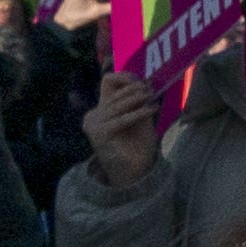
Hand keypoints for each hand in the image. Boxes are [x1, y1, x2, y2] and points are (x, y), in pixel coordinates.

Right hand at [80, 70, 163, 191]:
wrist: (134, 170)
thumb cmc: (137, 144)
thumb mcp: (139, 116)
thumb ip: (138, 101)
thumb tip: (146, 81)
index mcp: (101, 109)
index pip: (108, 82)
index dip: (123, 76)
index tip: (140, 79)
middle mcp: (94, 115)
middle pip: (114, 91)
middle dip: (133, 88)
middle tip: (150, 88)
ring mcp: (94, 124)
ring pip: (118, 104)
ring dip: (137, 99)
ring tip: (151, 97)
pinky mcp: (99, 133)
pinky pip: (122, 119)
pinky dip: (138, 113)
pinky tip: (151, 110)